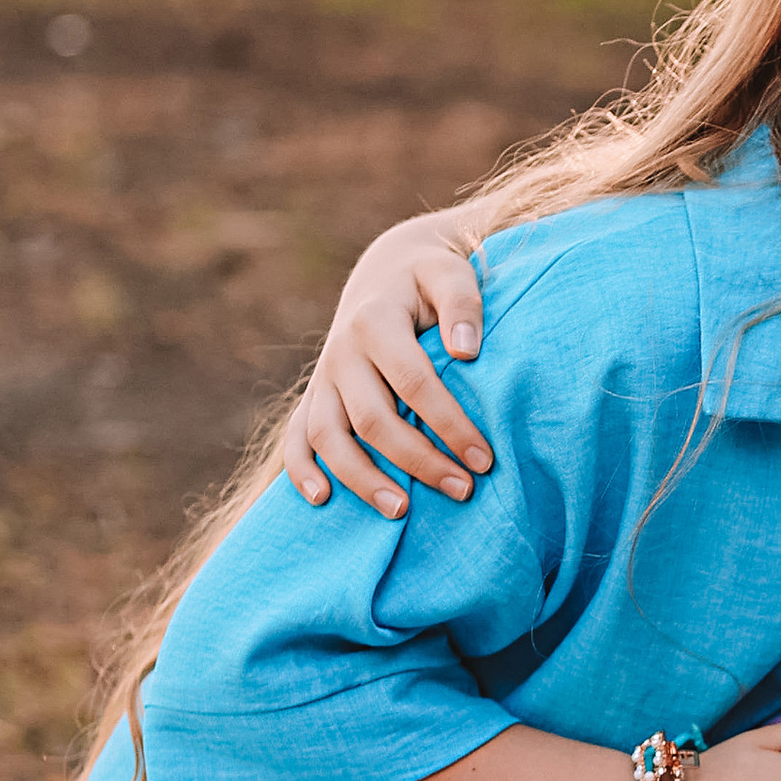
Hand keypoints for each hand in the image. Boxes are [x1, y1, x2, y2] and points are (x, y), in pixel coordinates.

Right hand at [284, 216, 490, 512]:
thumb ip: (462, 303)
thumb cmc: (430, 278)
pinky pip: (296, 437)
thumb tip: (466, 351)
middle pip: (372, 418)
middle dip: (418, 460)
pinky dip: (301, 469)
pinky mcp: (315, 396)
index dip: (449, 423)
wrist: (388, 269)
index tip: (484, 459)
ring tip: (401, 511)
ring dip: (361, 478)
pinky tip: (323, 500)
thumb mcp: (450, 272)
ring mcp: (323, 377)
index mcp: (375, 320)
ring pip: (328, 436)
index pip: (413, 382)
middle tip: (464, 491)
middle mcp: (341, 351)